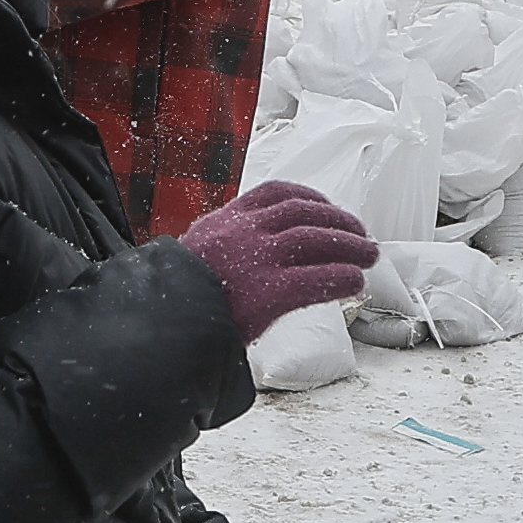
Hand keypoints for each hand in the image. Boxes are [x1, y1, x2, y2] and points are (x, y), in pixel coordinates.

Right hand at [175, 179, 380, 341]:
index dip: (309, 196)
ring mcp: (255, 261)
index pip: (274, 192)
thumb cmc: (174, 304)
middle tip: (361, 234)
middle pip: (303, 212)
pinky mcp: (266, 294)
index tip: (327, 205)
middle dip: (339, 220)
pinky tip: (354, 283)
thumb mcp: (193, 261)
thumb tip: (248, 262)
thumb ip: (223, 253)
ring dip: (349, 245)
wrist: (154, 330)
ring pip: (315, 239)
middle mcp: (241, 233)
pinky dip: (341, 278)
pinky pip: (316, 279)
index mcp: (223, 222)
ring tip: (368, 256)